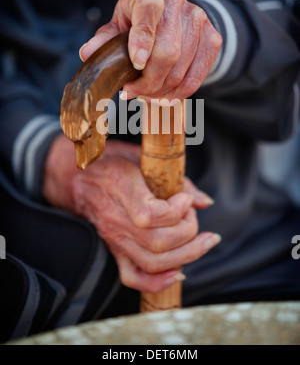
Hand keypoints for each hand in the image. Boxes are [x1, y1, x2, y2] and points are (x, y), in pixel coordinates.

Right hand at [43, 135, 220, 292]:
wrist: (75, 175)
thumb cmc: (110, 159)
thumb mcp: (141, 155)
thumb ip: (175, 178)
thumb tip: (204, 202)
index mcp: (120, 186)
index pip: (149, 215)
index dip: (176, 211)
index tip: (185, 199)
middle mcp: (115, 216)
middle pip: (157, 243)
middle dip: (188, 232)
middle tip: (192, 214)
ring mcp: (112, 236)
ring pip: (152, 263)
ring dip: (186, 255)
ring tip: (203, 240)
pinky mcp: (113, 249)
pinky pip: (133, 277)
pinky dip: (158, 282)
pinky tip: (179, 271)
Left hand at [80, 0, 221, 100]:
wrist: (173, 12)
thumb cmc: (138, 21)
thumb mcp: (118, 25)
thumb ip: (105, 39)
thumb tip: (87, 53)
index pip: (147, 13)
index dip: (142, 40)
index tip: (136, 64)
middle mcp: (176, 4)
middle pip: (167, 53)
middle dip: (148, 81)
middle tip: (133, 93)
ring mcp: (198, 20)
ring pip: (181, 69)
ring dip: (161, 91)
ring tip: (147, 96)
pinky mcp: (212, 37)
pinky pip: (198, 76)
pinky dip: (180, 93)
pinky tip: (166, 97)